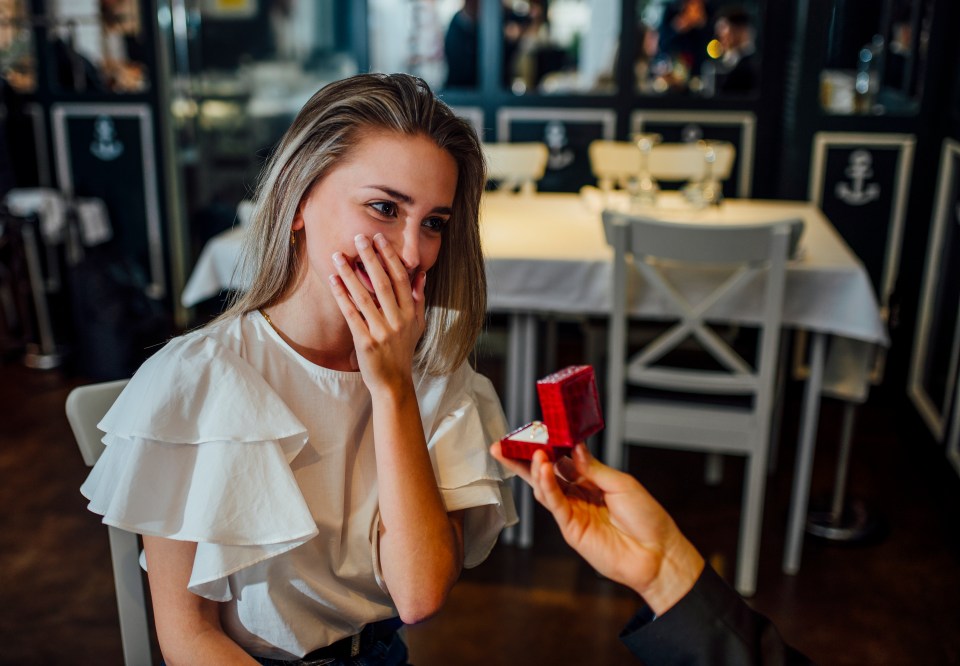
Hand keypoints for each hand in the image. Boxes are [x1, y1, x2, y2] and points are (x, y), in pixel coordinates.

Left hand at [328, 233, 424, 393]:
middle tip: (360, 238)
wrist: (393, 382)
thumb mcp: (417, 324)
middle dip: (371, 258)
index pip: (401, 279)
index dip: (390, 257)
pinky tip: (333, 280)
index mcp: (411, 314)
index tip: (380, 239)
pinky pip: (351, 314)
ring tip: (338, 256)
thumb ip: (418, 298)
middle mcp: (398, 321)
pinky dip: (342, 296)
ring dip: (350, 274)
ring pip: (364, 297)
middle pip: (383, 283)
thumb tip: (421, 274)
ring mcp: (382, 332)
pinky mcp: (365, 342)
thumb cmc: (403, 350)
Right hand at [490, 442, 703, 614]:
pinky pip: (555, 504)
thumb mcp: (622, 483)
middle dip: (523, 460)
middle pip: (545, 474)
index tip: (533, 432)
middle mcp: (578, 495)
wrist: (658, 554)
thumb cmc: (647, 518)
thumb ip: (593, 468)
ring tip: (533, 453)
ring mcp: (573, 512)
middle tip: (505, 444)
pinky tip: (543, 470)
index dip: (547, 447)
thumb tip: (573, 447)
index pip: (562, 460)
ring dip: (535, 470)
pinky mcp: (571, 529)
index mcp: (591, 481)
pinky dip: (546, 487)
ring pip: (545, 488)